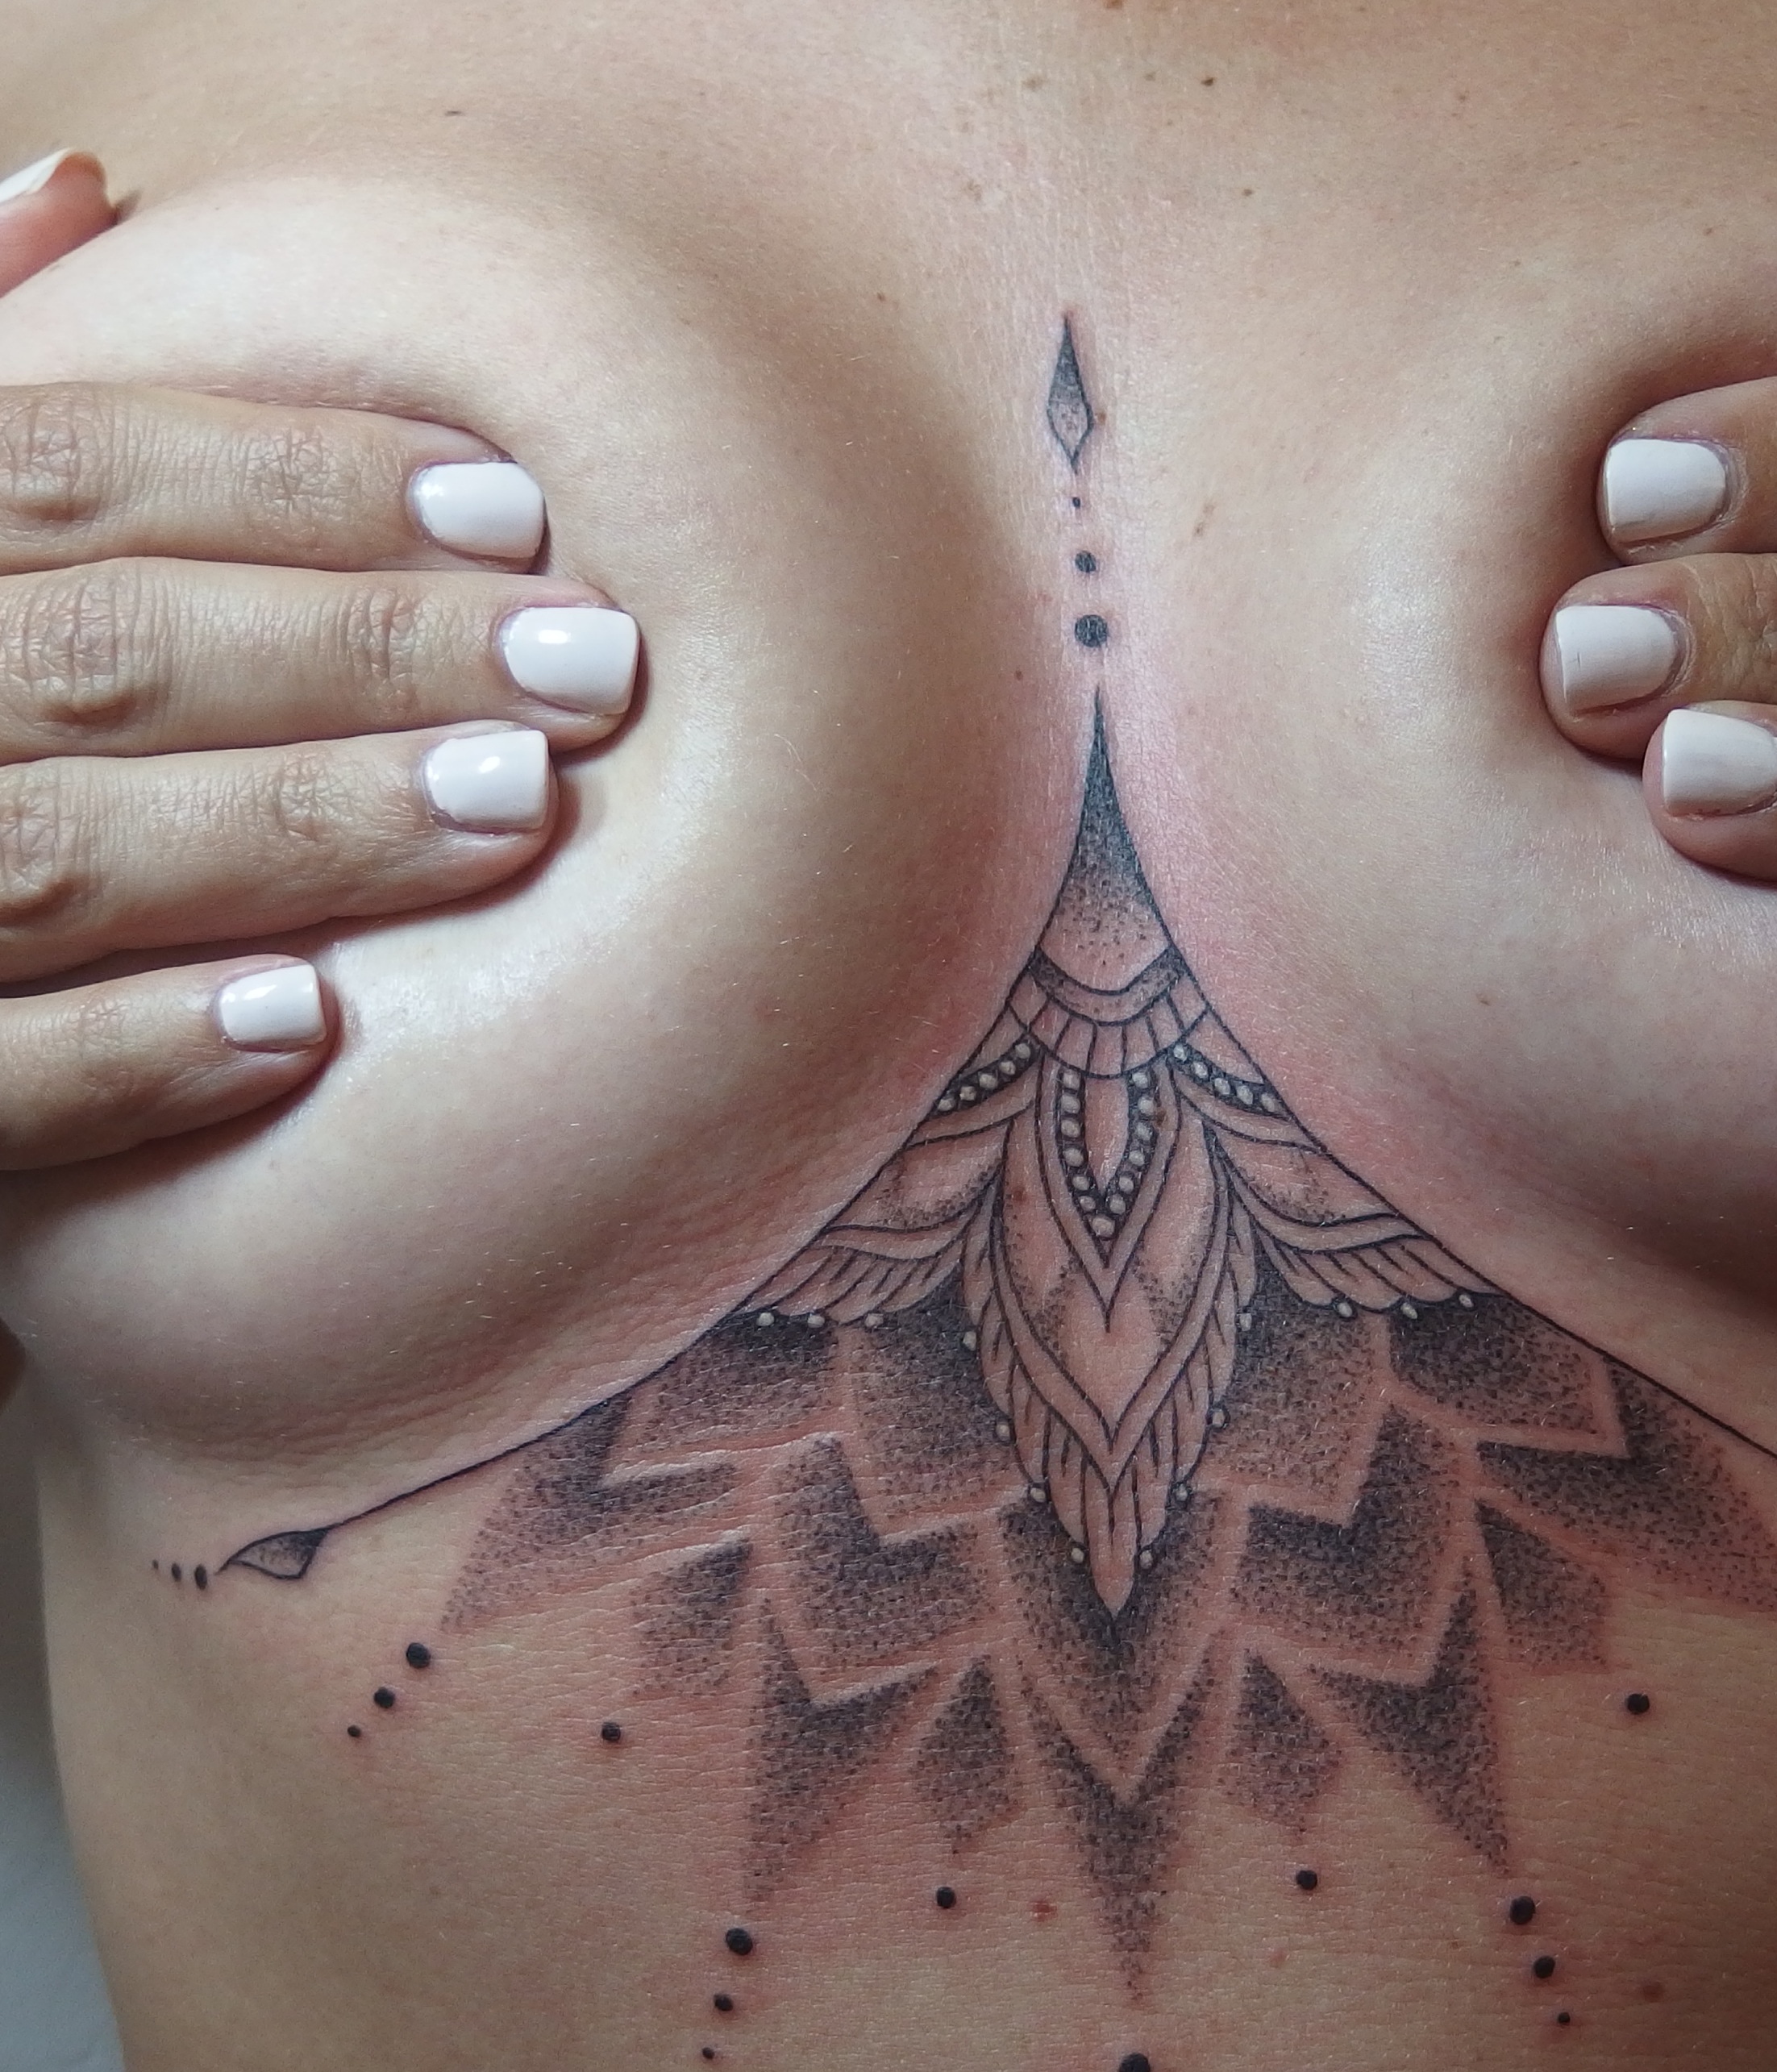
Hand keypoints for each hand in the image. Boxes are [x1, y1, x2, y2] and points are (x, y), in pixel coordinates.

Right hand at [0, 149, 639, 1180]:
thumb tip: (75, 185)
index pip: (68, 467)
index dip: (292, 479)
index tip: (515, 506)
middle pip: (103, 654)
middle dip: (360, 651)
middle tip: (588, 668)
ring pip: (55, 850)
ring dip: (297, 828)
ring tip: (512, 805)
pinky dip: (138, 1048)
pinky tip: (313, 1021)